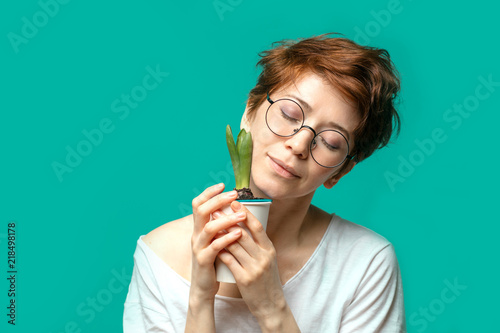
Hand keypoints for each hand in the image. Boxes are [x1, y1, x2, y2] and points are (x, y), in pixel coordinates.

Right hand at [190, 183, 245, 301]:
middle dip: (218, 200)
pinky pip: (215, 247)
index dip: (209, 192)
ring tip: (242, 215)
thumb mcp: (214, 240)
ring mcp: (198, 247)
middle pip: (201, 211)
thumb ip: (219, 226)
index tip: (223, 184)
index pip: (198, 204)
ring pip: (209, 228)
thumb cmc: (214, 261)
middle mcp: (196, 235)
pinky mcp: (204, 261)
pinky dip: (227, 239)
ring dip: (226, 219)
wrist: (203, 286)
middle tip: (234, 194)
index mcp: (199, 228)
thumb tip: (234, 208)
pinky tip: (239, 233)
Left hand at [215, 201, 287, 324]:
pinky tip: (212, 244)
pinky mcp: (244, 279)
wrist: (270, 304)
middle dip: (228, 220)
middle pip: (243, 234)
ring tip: (210, 224)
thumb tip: (245, 225)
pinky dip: (220, 250)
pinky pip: (229, 261)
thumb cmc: (267, 279)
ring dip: (220, 233)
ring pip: (234, 245)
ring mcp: (254, 268)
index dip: (245, 213)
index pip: (257, 227)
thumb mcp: (268, 259)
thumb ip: (258, 244)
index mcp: (269, 249)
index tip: (234, 203)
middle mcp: (263, 257)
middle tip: (216, 210)